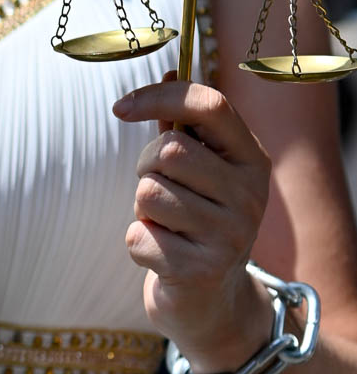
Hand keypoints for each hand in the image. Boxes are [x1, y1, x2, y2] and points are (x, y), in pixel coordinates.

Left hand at [113, 77, 271, 365]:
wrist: (210, 301)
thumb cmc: (196, 221)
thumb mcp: (199, 171)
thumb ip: (183, 125)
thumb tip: (171, 72)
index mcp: (252, 160)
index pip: (210, 105)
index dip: (160, 97)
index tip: (121, 108)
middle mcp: (250, 195)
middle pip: (168, 150)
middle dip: (145, 167)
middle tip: (159, 191)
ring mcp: (231, 235)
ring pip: (148, 192)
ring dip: (142, 208)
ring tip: (166, 225)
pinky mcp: (202, 271)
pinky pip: (138, 236)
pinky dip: (138, 243)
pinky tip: (163, 255)